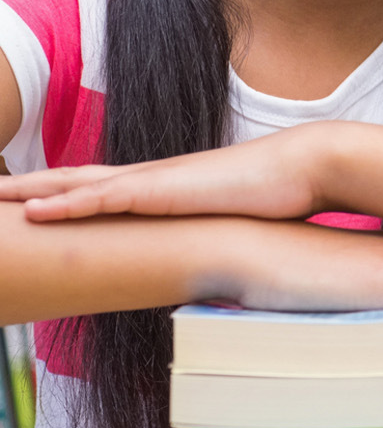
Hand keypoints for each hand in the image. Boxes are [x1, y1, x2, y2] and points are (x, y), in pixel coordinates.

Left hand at [0, 124, 339, 221]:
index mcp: (168, 187)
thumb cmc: (281, 195)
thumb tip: (223, 260)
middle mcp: (153, 178)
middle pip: (77, 180)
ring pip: (76, 184)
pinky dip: (65, 202)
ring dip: (32, 191)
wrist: (306, 167)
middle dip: (32, 187)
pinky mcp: (162, 190)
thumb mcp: (238, 222)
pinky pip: (102, 197)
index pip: (105, 187)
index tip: (34, 200)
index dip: (67, 191)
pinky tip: (36, 210)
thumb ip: (220, 235)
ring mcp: (155, 181)